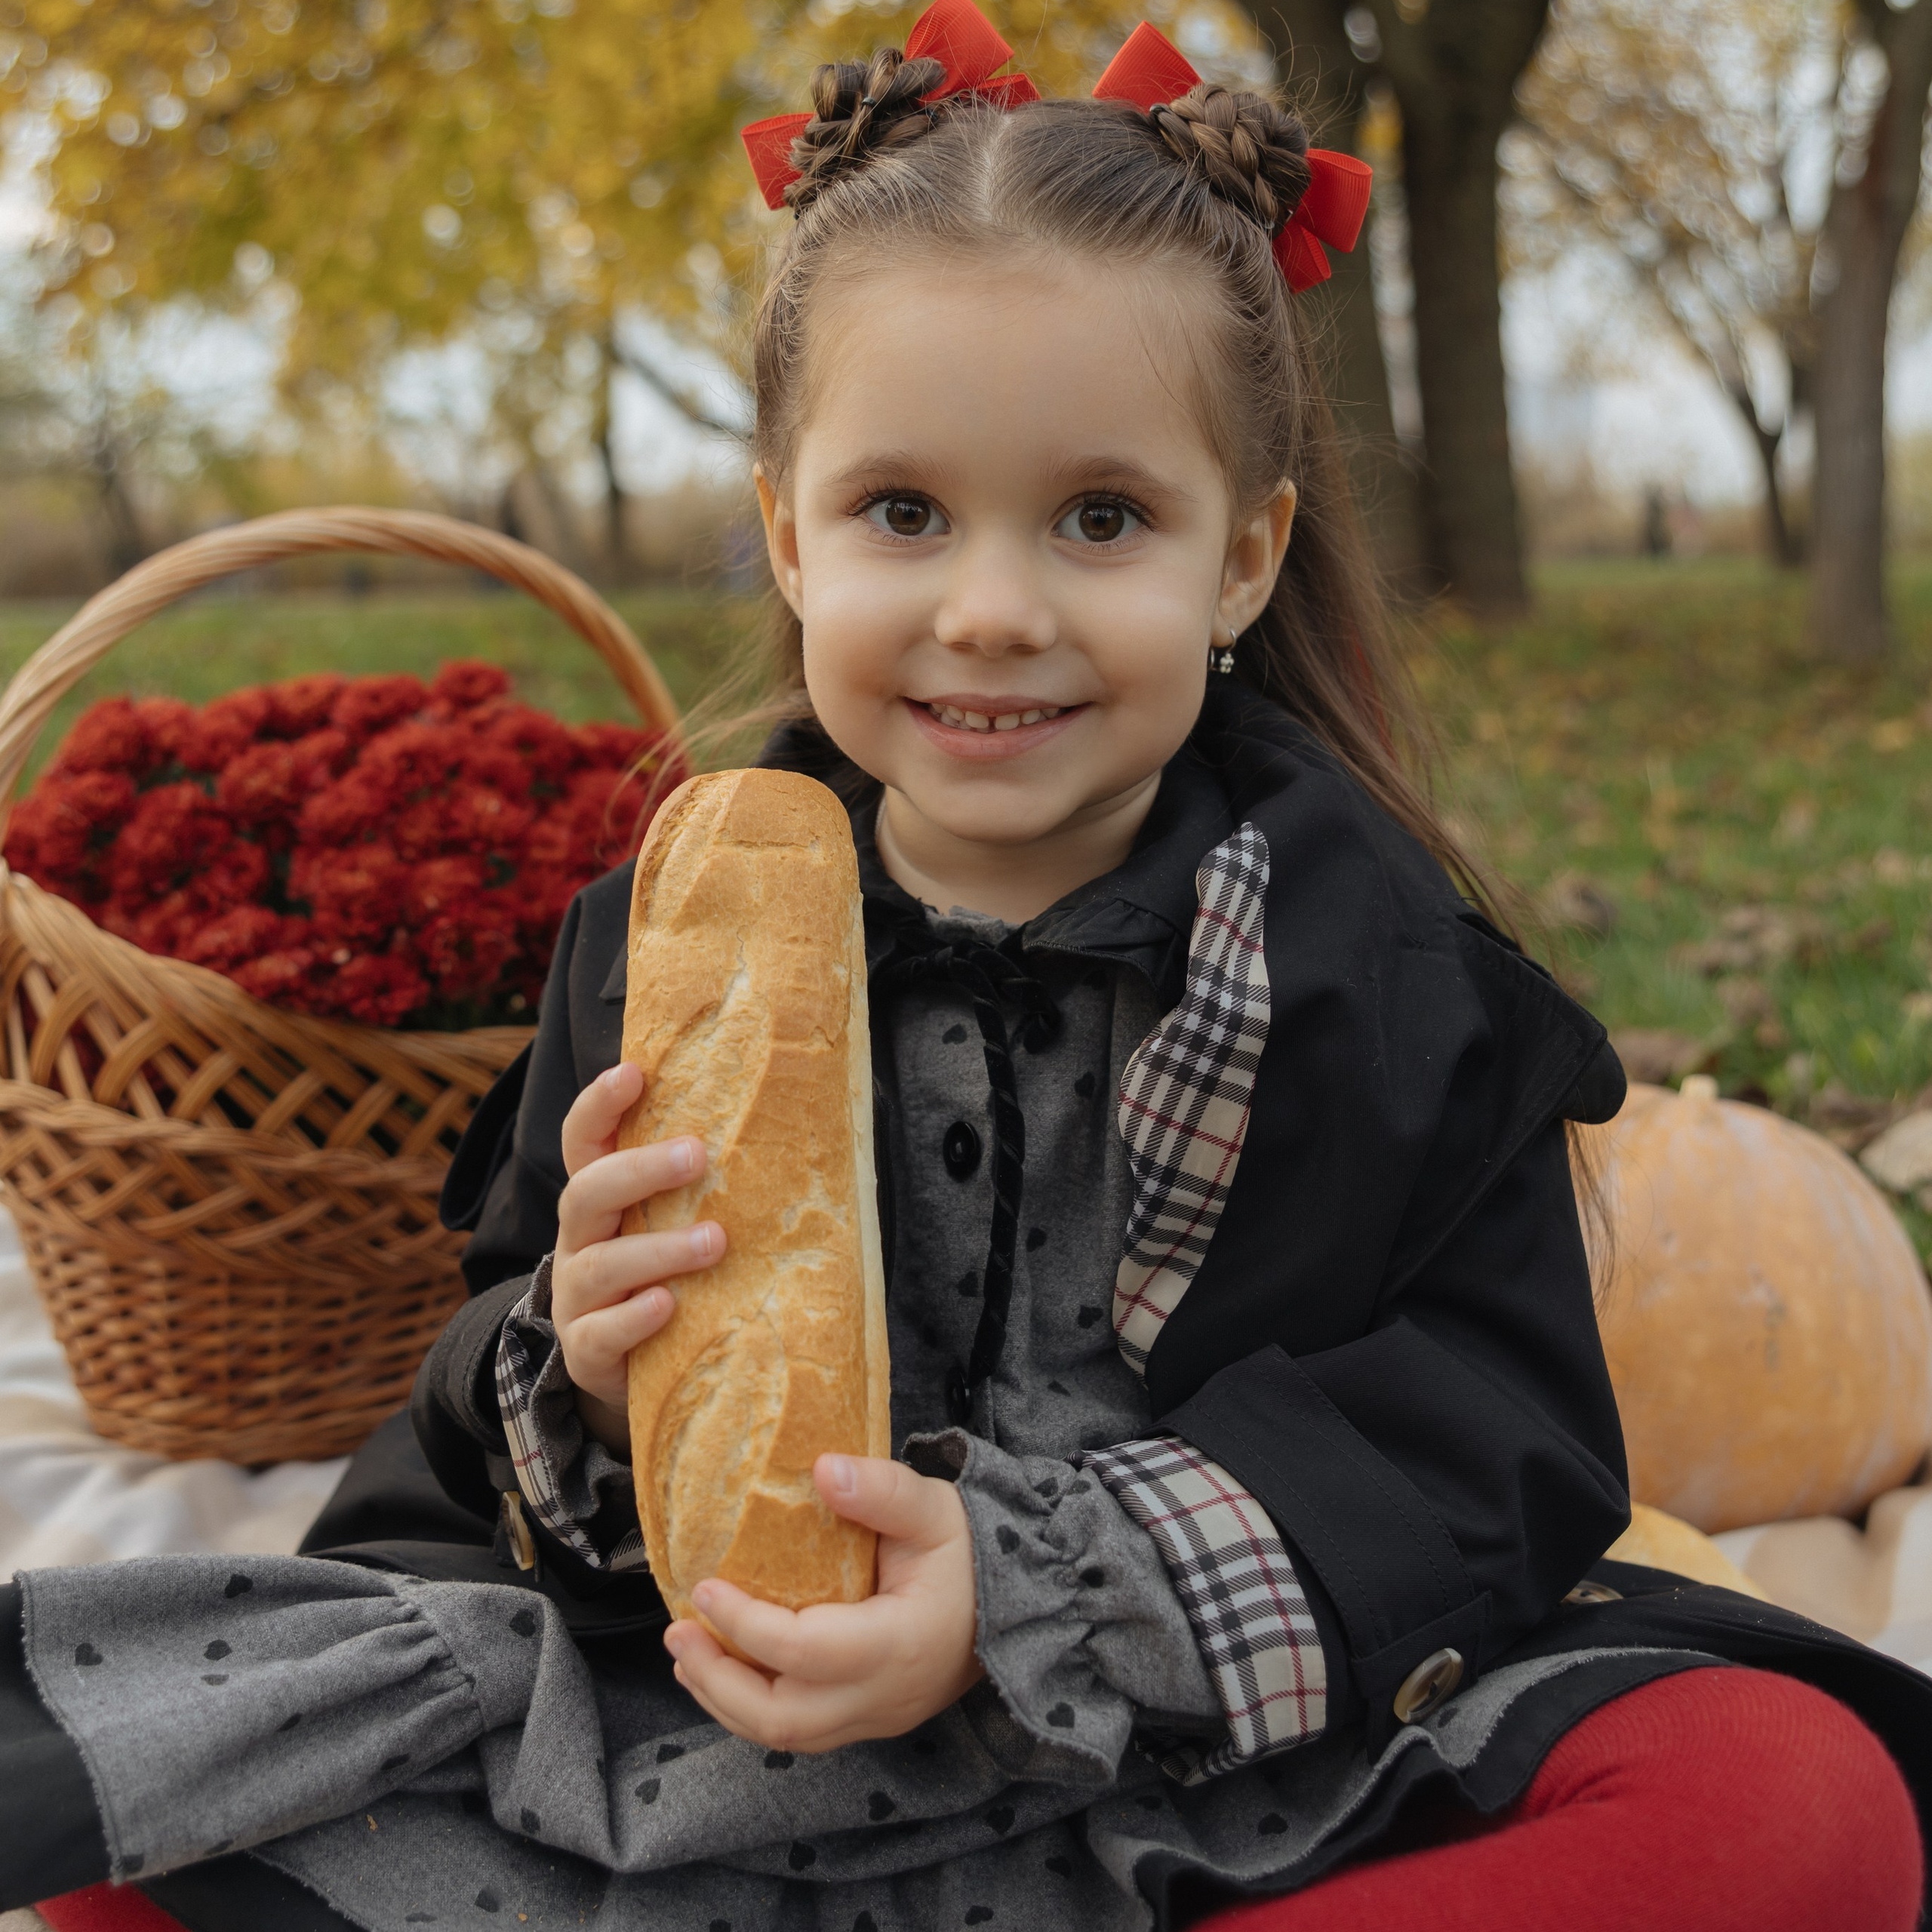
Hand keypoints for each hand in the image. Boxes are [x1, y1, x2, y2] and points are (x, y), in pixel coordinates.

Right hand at [553, 1062, 724, 1452]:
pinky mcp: (586, 1353)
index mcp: (601, 1201)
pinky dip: (633, 1319)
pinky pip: (599, 1335)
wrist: (635, 1371)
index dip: (600, 1105)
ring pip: (598, 1265)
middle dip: (638, 1171)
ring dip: (657, 1250)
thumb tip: (790, 1127)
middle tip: (696, 1155)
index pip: (584, 1141)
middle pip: (586, 1192)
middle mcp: (579, 1241)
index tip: (633, 1072)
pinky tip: (667, 1305)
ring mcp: (577, 1299)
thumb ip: (702, 1186)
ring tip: (714, 1242)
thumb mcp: (674, 1224)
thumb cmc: (670, 1275)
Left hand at [662, 1453, 983, 1751]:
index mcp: (898, 1645)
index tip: (703, 1586)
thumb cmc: (970, 1551)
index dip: (743, 1624)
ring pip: (786, 1737)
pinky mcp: (870, 1719)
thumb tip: (822, 1470)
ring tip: (686, 1654)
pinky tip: (727, 1672)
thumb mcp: (933, 1508)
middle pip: (782, 1718)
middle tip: (677, 1633)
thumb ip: (881, 1490)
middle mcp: (884, 1696)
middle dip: (717, 1681)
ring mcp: (878, 1717)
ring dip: (726, 1701)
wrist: (1016, 1601)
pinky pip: (801, 1732)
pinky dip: (753, 1708)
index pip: (801, 1650)